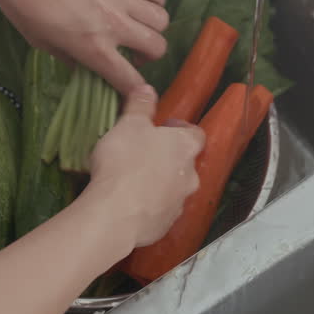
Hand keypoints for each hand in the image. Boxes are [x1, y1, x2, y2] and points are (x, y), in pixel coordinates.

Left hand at [0, 0, 169, 93]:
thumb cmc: (21, 1)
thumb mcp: (39, 41)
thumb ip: (67, 57)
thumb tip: (84, 64)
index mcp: (93, 47)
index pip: (130, 80)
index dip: (134, 91)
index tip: (131, 90)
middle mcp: (115, 24)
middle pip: (157, 47)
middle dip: (149, 57)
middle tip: (132, 53)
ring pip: (162, 19)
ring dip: (153, 28)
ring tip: (137, 26)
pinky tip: (140, 1)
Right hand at [85, 85, 204, 248]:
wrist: (116, 214)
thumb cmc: (124, 161)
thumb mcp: (128, 125)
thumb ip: (140, 106)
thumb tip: (148, 88)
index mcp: (185, 147)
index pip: (196, 134)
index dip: (181, 130)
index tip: (163, 128)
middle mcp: (191, 176)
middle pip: (185, 163)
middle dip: (168, 159)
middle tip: (143, 155)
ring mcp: (180, 204)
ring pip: (174, 189)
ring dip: (160, 184)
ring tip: (133, 183)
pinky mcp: (166, 226)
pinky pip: (161, 212)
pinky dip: (150, 207)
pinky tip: (130, 205)